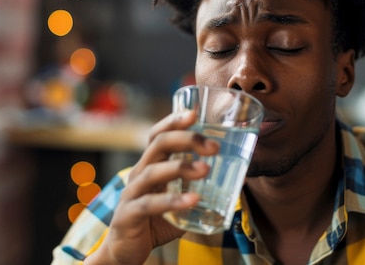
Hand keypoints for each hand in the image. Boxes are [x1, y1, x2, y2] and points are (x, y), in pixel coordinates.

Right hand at [84, 110, 219, 264]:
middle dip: (186, 140)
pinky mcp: (129, 215)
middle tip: (213, 147)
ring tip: (205, 170)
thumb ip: (200, 188)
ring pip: (152, 171)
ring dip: (181, 167)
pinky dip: (173, 200)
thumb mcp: (180, 200)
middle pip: (158, 145)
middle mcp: (139, 174)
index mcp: (150, 166)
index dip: (173, 121)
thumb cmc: (156, 221)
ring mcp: (131, 194)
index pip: (158, 135)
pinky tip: (193, 199)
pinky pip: (150, 204)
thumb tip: (239, 179)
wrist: (125, 252)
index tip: (195, 113)